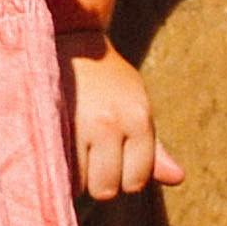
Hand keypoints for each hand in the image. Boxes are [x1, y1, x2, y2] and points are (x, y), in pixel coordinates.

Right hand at [66, 29, 182, 199]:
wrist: (69, 37)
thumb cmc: (109, 78)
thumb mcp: (136, 106)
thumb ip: (153, 148)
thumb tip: (178, 179)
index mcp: (138, 119)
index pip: (135, 181)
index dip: (122, 177)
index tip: (111, 160)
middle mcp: (109, 123)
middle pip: (105, 188)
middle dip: (96, 180)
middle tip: (88, 155)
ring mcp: (76, 124)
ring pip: (77, 183)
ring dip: (73, 175)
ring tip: (70, 148)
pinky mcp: (48, 123)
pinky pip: (54, 167)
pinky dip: (55, 165)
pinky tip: (55, 148)